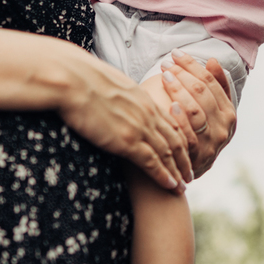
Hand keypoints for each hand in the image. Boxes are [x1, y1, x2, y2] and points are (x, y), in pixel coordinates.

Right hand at [59, 54, 191, 192]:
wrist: (73, 79)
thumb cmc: (80, 78)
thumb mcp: (108, 82)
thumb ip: (117, 94)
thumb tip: (110, 97)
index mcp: (143, 98)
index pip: (170, 120)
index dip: (179, 137)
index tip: (183, 150)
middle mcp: (147, 113)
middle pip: (175, 139)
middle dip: (185, 158)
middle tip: (190, 173)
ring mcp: (139, 127)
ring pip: (168, 153)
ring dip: (178, 171)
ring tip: (183, 186)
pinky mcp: (127, 140)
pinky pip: (152, 162)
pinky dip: (164, 175)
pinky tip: (171, 185)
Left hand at [160, 50, 236, 176]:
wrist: (180, 176)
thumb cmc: (191, 135)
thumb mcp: (209, 112)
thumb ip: (213, 88)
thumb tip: (212, 61)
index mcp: (229, 114)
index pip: (212, 82)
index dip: (193, 66)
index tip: (176, 54)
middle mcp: (224, 129)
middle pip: (203, 93)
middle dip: (183, 74)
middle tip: (166, 63)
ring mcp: (212, 143)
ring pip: (196, 110)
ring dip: (179, 90)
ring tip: (164, 76)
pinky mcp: (197, 157)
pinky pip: (188, 134)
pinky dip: (180, 118)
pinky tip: (168, 105)